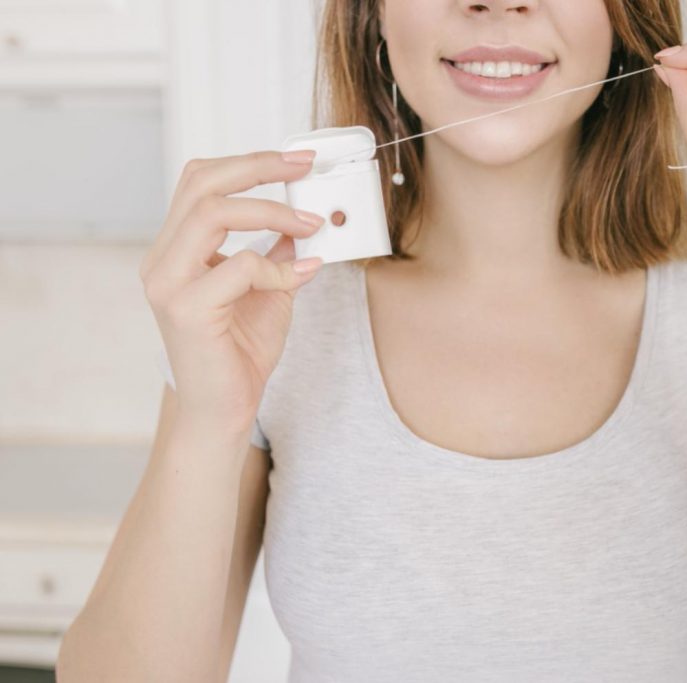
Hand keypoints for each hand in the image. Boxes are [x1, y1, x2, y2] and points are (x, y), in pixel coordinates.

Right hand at [140, 150, 324, 433]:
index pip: (200, 182)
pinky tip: (301, 277)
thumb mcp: (268, 289)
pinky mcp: (186, 309)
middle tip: (304, 166)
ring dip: (270, 211)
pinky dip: (278, 267)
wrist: (225, 410)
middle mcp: (162, 260)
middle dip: (258, 166)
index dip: (249, 162)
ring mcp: (168, 283)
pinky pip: (239, 266)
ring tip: (309, 224)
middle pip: (201, 183)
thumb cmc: (240, 352)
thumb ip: (276, 252)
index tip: (297, 160)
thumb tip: (303, 218)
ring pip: (212, 213)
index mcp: (175, 249)